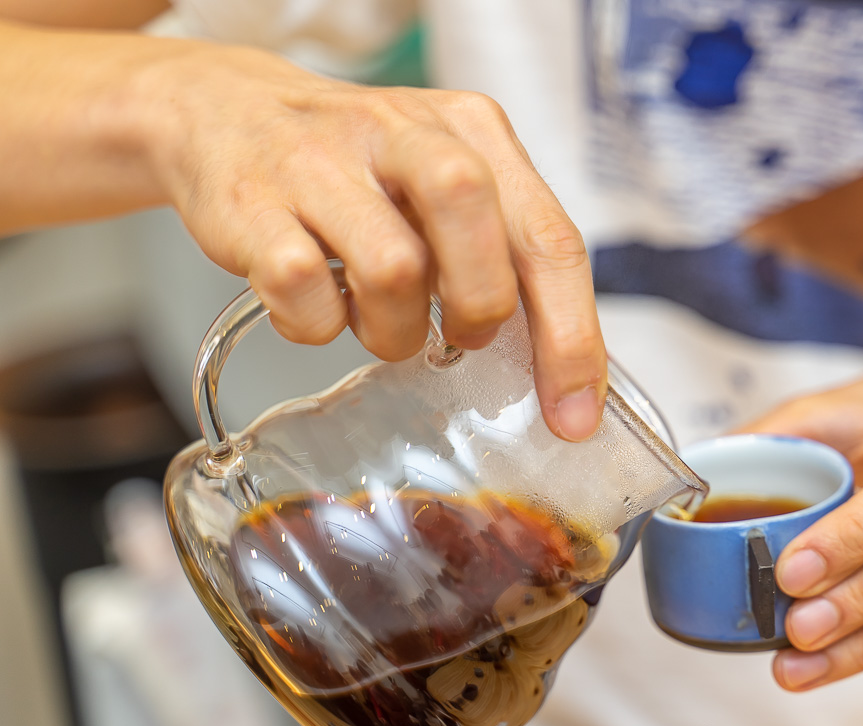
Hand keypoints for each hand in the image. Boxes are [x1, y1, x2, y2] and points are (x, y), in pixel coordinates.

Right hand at [135, 43, 603, 439]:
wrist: (221, 110)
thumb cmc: (355, 169)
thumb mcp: (443, 181)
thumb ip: (503, 249)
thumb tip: (555, 360)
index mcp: (471, 128)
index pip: (548, 238)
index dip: (571, 337)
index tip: (575, 411)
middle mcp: (403, 134)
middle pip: (481, 237)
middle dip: (480, 312)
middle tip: (459, 336)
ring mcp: (322, 163)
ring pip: (394, 273)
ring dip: (393, 330)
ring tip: (377, 320)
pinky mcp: (253, 203)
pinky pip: (305, 294)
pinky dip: (317, 327)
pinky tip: (316, 308)